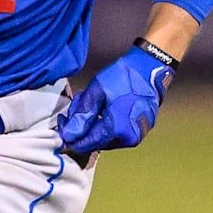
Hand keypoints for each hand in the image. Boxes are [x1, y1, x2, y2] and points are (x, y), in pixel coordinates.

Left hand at [58, 45, 173, 152]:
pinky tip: (102, 107)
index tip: (63, 122)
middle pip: (95, 141)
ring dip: (94, 124)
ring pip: (105, 138)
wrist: (150, 69)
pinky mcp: (140, 131)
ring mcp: (136, 136)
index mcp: (116, 129)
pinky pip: (116, 133)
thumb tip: (69, 135)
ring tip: (91, 102)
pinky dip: (105, 123)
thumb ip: (82, 115)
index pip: (86, 144)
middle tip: (78, 104)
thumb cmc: (123, 77)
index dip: (71, 136)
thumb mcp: (97, 91)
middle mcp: (128, 138)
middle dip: (83, 126)